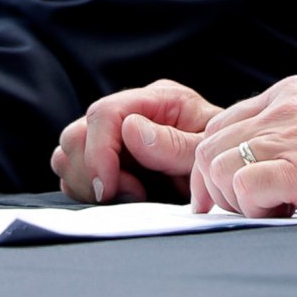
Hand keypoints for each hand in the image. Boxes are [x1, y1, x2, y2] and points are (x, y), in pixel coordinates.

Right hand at [52, 78, 219, 203]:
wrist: (227, 170)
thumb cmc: (221, 157)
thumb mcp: (207, 152)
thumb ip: (174, 144)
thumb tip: (130, 130)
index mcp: (155, 100)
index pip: (105, 113)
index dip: (99, 153)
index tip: (109, 189)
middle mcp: (129, 112)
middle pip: (77, 133)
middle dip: (92, 171)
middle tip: (131, 194)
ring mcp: (114, 136)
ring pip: (68, 153)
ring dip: (87, 181)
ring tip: (130, 195)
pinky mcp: (107, 160)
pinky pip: (73, 172)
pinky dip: (86, 189)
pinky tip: (121, 197)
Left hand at [190, 77, 296, 217]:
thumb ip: (294, 129)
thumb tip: (260, 160)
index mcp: (291, 93)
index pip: (223, 123)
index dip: (217, 163)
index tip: (226, 191)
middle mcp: (285, 106)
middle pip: (210, 146)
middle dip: (216, 186)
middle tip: (244, 209)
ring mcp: (292, 133)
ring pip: (218, 167)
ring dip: (236, 200)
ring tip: (275, 209)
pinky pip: (244, 189)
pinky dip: (254, 210)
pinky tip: (287, 212)